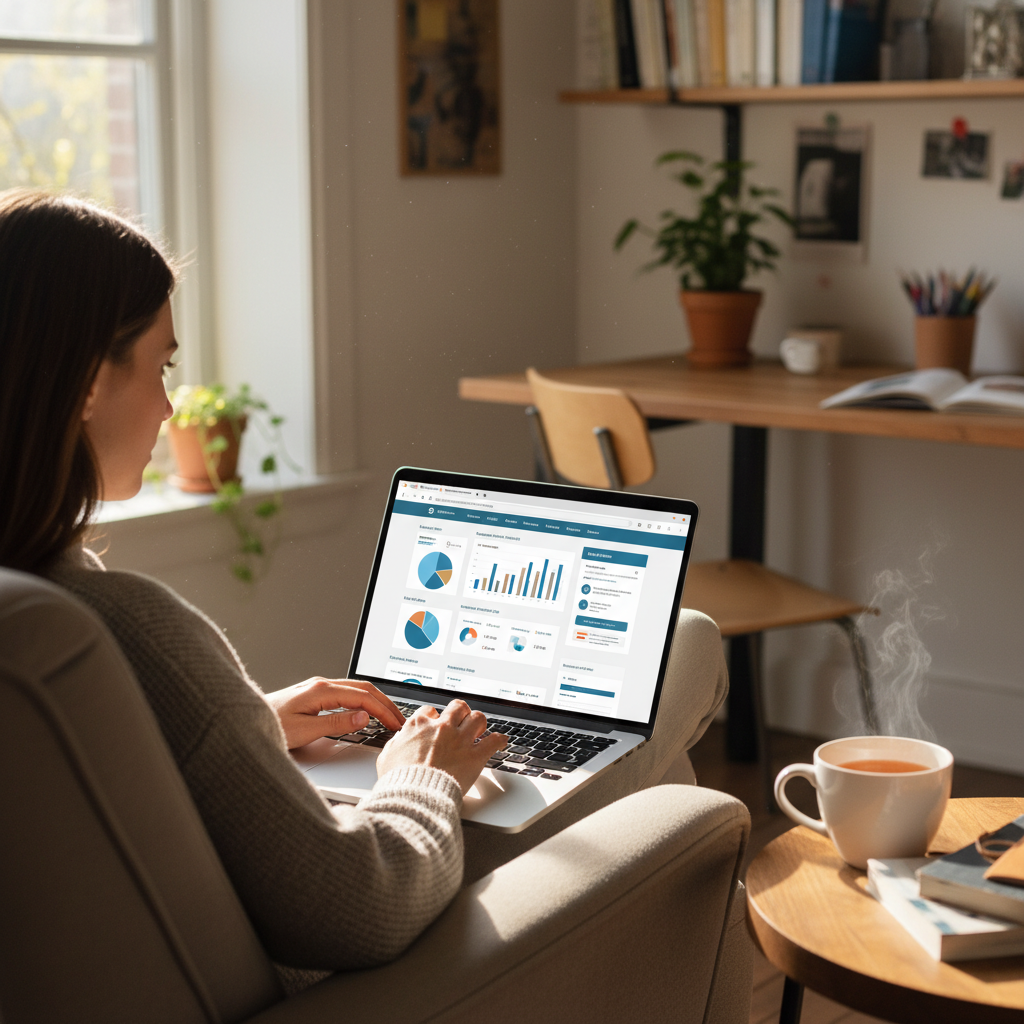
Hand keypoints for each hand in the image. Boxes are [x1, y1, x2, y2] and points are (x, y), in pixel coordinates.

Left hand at [266, 677, 404, 749]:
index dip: (382, 710)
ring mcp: (317, 688)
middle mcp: (321, 684)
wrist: (244, 719)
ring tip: (388, 715)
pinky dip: (362, 701)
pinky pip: (346, 693)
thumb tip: (363, 716)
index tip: (395, 723)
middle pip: (363, 688)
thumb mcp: (305, 730)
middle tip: (399, 720)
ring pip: (356, 689)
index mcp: (321, 690)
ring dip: (375, 701)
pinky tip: (366, 710)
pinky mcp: (314, 694)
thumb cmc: (269, 725)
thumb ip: (336, 723)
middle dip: (384, 703)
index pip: (362, 696)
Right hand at [376, 700, 506, 794]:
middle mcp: (441, 727)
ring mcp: (459, 740)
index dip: (434, 717)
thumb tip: (399, 741)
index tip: (436, 724)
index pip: (430, 711)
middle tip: (462, 721)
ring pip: (477, 718)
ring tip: (479, 729)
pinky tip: (501, 741)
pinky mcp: (474, 756)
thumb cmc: (399, 780)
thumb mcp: (386, 757)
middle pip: (458, 708)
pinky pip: (494, 741)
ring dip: (479, 723)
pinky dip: (499, 740)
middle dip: (461, 713)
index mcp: (418, 725)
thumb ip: (395, 744)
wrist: (414, 796)